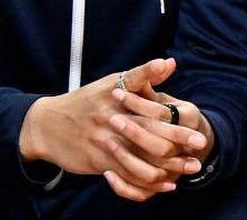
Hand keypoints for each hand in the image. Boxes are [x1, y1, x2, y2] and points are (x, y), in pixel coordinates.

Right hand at [19, 58, 203, 200]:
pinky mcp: (100, 160)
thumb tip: (170, 63)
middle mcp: (110, 115)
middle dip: (177, 138)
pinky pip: (130, 175)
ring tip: (190, 167)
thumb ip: (140, 77)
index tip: (189, 114)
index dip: (170, 111)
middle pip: (149, 128)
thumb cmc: (83, 103)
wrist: (46, 125)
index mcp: (113, 94)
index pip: (142, 93)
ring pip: (143, 157)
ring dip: (171, 164)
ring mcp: (105, 140)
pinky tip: (167, 182)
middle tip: (200, 143)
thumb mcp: (108, 85)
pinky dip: (151, 182)